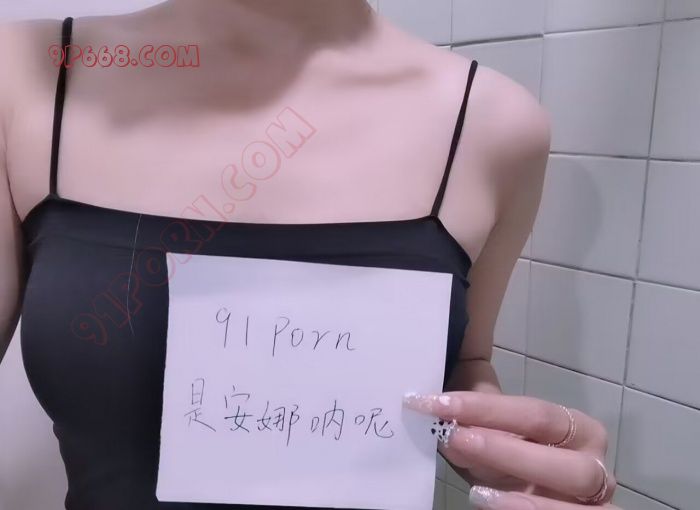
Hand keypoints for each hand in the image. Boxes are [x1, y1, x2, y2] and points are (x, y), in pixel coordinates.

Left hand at [403, 391, 620, 509]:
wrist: (513, 490)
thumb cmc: (503, 455)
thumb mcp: (485, 437)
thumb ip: (470, 424)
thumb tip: (444, 421)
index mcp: (577, 427)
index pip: (537, 414)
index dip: (487, 407)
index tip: (440, 403)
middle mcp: (593, 464)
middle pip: (562, 459)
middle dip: (506, 450)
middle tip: (457, 439)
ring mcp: (593, 503)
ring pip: (575, 503)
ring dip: (526, 499)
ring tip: (478, 494)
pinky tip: (494, 507)